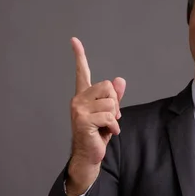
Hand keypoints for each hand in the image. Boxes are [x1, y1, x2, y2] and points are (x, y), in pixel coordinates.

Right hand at [66, 37, 125, 195]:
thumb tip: (120, 80)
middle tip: (110, 117)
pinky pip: (109, 116)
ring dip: (115, 117)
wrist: (89, 155)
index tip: (74, 40)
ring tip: (107, 126)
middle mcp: (78, 99)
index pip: (82, 72)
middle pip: (107, 87)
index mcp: (83, 96)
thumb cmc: (97, 135)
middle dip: (115, 102)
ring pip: (111, 103)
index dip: (79, 55)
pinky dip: (114, 126)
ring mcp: (79, 109)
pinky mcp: (83, 120)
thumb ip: (114, 97)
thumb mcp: (109, 113)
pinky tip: (108, 133)